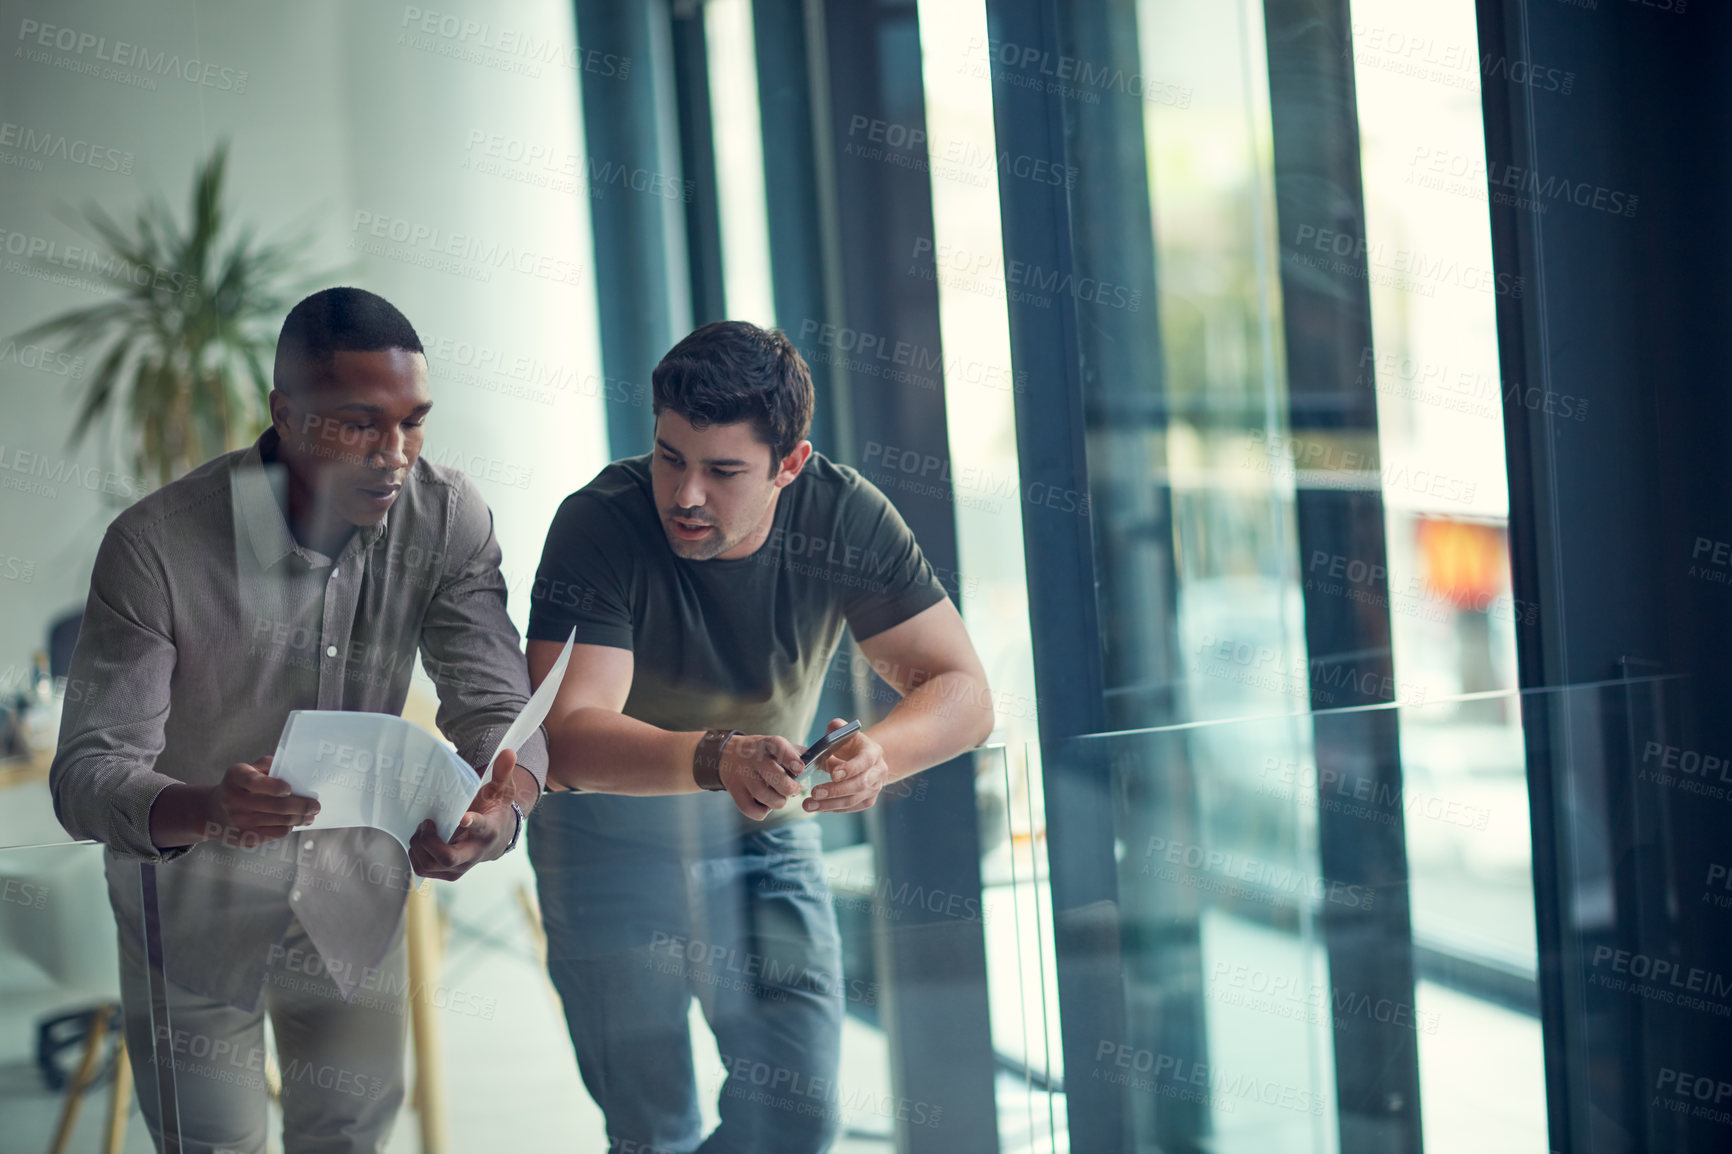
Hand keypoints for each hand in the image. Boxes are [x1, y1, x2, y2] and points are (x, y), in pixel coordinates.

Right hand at [203, 755, 320, 843]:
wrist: (213, 810)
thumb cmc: (241, 784)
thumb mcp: (250, 768)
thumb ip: (271, 766)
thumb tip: (297, 771)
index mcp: (236, 777)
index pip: (255, 782)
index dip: (273, 787)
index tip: (289, 789)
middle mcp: (233, 799)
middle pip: (275, 806)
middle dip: (301, 806)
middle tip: (316, 805)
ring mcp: (237, 821)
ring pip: (279, 821)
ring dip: (300, 818)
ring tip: (310, 815)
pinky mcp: (243, 837)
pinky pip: (275, 833)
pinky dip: (288, 827)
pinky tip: (294, 822)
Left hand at [408, 749, 521, 880]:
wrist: (496, 841)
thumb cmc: (494, 811)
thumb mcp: (500, 791)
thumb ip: (502, 773)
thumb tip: (509, 752)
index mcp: (488, 831)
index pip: (480, 830)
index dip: (471, 824)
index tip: (463, 817)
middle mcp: (474, 854)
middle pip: (447, 857)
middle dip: (429, 841)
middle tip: (426, 823)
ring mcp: (459, 867)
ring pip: (430, 865)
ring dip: (419, 846)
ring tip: (422, 830)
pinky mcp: (447, 873)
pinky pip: (424, 869)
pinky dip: (416, 855)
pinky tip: (420, 840)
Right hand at [718, 734, 803, 819]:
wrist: (728, 755)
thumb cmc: (764, 754)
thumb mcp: (778, 747)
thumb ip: (799, 754)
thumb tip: (821, 762)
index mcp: (767, 744)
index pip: (778, 746)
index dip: (790, 758)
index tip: (800, 768)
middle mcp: (753, 758)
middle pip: (773, 776)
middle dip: (789, 788)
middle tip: (793, 789)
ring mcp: (742, 775)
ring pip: (764, 795)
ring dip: (778, 801)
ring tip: (778, 796)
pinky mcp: (734, 790)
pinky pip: (751, 809)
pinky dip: (762, 812)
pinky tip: (765, 804)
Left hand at [803, 718, 890, 813]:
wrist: (865, 760)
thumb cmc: (850, 746)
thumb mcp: (845, 735)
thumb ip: (838, 728)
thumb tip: (834, 726)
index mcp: (874, 752)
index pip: (865, 761)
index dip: (850, 768)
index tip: (832, 774)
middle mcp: (878, 772)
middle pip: (859, 784)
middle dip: (836, 790)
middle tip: (814, 792)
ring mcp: (874, 788)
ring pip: (853, 800)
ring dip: (829, 804)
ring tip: (808, 804)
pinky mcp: (868, 801)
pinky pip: (850, 808)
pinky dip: (833, 808)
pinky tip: (818, 806)